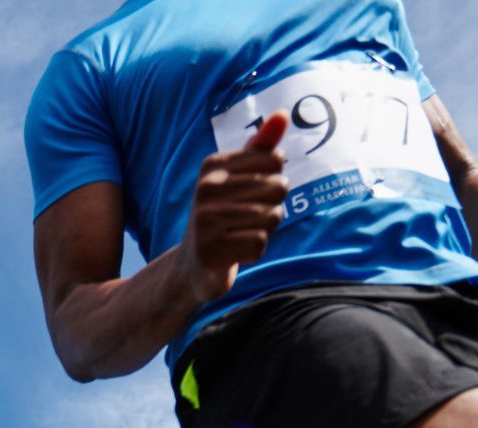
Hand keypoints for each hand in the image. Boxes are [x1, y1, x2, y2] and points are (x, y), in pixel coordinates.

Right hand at [179, 110, 288, 302]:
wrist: (194, 265)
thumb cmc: (224, 216)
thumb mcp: (239, 178)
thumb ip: (261, 148)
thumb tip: (284, 113)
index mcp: (212, 165)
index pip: (275, 160)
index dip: (274, 180)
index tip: (250, 193)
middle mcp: (205, 188)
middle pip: (278, 188)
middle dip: (272, 207)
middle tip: (246, 218)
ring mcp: (205, 220)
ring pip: (272, 217)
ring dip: (265, 230)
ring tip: (241, 234)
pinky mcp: (210, 250)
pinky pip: (260, 244)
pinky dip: (255, 252)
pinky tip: (236, 252)